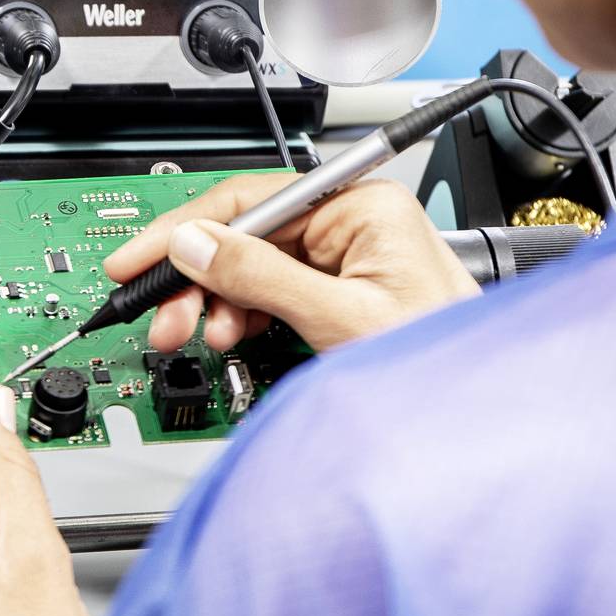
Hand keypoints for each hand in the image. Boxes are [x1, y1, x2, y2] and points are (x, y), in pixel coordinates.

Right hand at [102, 175, 480, 354]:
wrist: (481, 416)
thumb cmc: (436, 360)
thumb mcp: (338, 318)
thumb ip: (260, 276)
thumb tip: (194, 245)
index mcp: (361, 204)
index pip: (248, 200)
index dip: (182, 230)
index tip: (134, 259)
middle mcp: (353, 219)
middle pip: (245, 234)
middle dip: (196, 277)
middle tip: (161, 317)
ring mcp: (347, 256)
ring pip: (252, 266)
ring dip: (215, 303)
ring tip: (193, 335)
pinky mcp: (340, 291)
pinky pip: (272, 292)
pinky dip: (242, 316)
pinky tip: (230, 334)